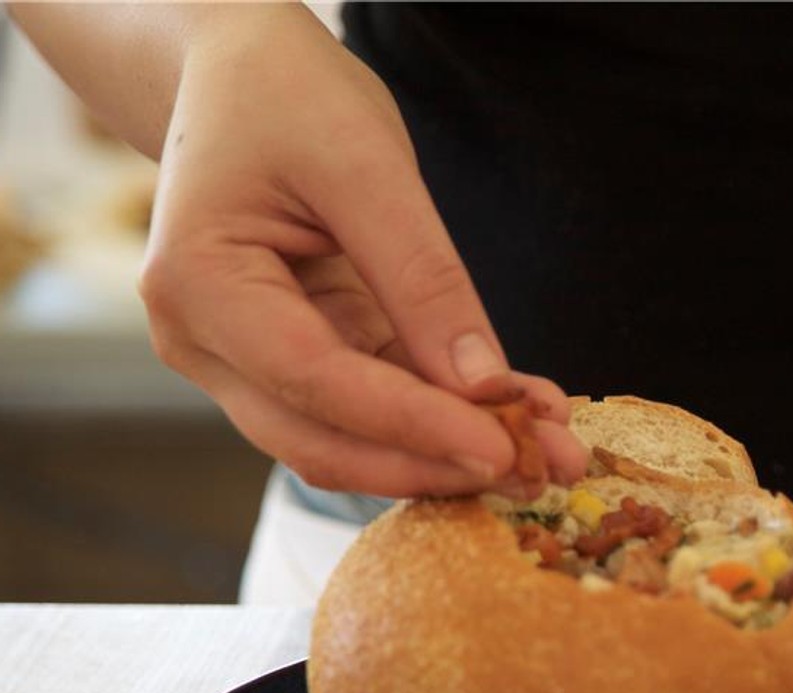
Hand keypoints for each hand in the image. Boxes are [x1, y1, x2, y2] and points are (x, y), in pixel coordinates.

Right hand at [138, 6, 586, 497]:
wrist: (244, 75)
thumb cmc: (288, 96)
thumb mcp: (365, 166)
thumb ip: (424, 280)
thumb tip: (483, 387)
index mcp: (200, 283)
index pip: (315, 382)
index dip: (413, 424)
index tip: (501, 446)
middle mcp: (206, 342)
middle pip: (323, 440)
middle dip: (435, 463)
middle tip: (540, 471)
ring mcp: (246, 360)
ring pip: (349, 441)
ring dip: (447, 454)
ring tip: (548, 450)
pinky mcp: (299, 359)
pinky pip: (374, 408)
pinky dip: (443, 418)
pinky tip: (517, 414)